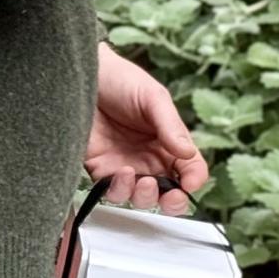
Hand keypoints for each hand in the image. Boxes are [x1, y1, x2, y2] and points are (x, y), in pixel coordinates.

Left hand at [85, 42, 207, 213]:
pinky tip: (121, 172)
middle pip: (168, 192)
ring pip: (141, 197)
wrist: (84, 75)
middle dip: (173, 202)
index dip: (194, 180)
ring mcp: (125, 166)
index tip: (190, 183)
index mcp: (169, 141)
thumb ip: (170, 126)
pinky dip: (119, 189)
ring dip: (145, 197)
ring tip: (143, 181)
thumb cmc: (121, 80)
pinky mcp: (100, 170)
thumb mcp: (153, 97)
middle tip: (170, 198)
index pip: (190, 168)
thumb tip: (188, 152)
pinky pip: (112, 191)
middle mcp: (150, 158)